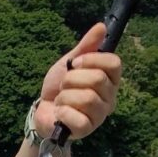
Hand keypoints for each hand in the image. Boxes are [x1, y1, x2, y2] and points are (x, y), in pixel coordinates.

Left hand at [34, 23, 121, 141]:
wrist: (43, 109)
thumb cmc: (59, 87)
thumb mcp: (70, 63)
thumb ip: (86, 47)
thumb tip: (101, 27)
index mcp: (109, 80)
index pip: (114, 63)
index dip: (91, 59)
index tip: (74, 63)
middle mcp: (109, 98)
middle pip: (98, 79)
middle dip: (72, 79)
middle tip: (64, 85)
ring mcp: (99, 115)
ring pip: (87, 98)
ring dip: (66, 96)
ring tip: (61, 100)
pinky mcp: (87, 129)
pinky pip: (78, 118)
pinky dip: (63, 112)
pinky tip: (60, 113)